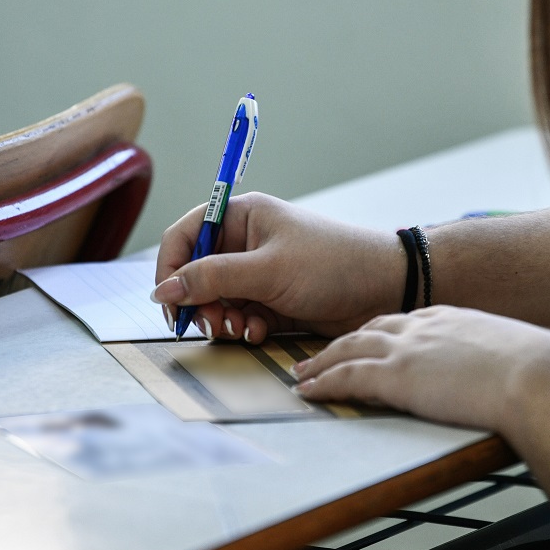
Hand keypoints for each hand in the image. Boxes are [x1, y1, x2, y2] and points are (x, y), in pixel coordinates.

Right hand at [153, 193, 405, 341]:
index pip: (185, 236)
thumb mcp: (268, 271)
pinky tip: (259, 332)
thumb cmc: (332, 265)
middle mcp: (245, 243)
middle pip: (195, 274)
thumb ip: (212, 279)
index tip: (168, 302)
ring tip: (242, 329)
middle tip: (213, 324)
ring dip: (221, 319)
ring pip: (215, 301)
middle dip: (199, 303)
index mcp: (242, 217)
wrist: (385, 289)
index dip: (170, 268)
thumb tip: (163, 291)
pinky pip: (238, 316)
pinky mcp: (271, 300)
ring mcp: (258, 273)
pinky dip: (242, 328)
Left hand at [291, 305, 549, 432]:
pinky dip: (323, 383)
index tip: (363, 340)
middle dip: (340, 342)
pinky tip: (308, 392)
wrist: (538, 375)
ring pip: (348, 350)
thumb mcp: (516, 356)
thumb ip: (502, 363)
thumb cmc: (542, 372)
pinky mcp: (398, 376)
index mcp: (451, 318)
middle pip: (368, 330)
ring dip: (320, 362)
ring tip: (302, 374)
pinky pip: (348, 377)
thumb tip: (520, 378)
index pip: (402, 321)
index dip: (377, 332)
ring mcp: (408, 349)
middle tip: (318, 354)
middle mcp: (423, 326)